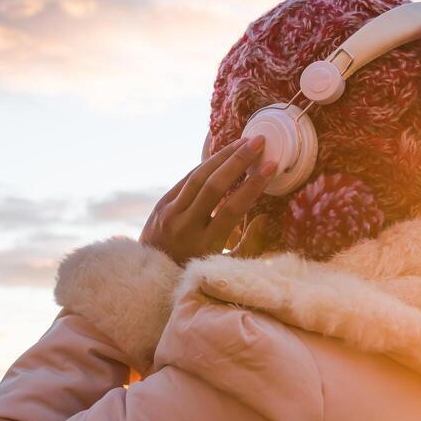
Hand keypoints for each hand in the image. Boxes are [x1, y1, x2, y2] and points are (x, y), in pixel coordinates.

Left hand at [140, 135, 277, 265]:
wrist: (149, 278)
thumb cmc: (196, 272)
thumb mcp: (226, 267)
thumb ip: (249, 245)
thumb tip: (265, 217)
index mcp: (204, 245)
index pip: (231, 209)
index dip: (252, 186)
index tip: (270, 166)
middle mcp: (184, 226)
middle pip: (213, 186)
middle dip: (238, 161)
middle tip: (259, 142)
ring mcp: (169, 213)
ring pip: (198, 177)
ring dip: (222, 156)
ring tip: (244, 142)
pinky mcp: (160, 205)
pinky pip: (186, 180)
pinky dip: (205, 165)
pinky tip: (222, 154)